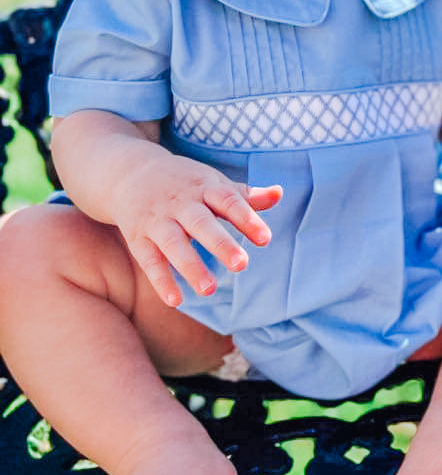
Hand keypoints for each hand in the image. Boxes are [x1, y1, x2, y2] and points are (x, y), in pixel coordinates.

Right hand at [110, 150, 281, 306]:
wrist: (129, 173)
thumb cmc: (186, 183)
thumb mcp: (214, 183)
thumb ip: (246, 196)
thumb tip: (279, 194)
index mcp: (205, 186)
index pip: (228, 201)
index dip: (247, 219)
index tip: (265, 239)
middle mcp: (180, 202)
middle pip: (200, 223)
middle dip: (220, 244)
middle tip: (242, 265)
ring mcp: (157, 220)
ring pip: (173, 244)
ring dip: (190, 266)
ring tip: (210, 289)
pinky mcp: (138, 237)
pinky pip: (149, 260)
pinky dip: (161, 280)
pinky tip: (176, 301)